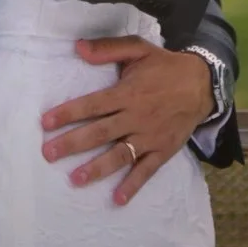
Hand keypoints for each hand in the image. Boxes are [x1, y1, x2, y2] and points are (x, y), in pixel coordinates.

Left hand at [40, 37, 213, 205]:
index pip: (93, 105)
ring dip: (98, 168)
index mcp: (127, 93)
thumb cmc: (164, 66)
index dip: (68, 113)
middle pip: (100, 132)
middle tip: (49, 153)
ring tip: (76, 179)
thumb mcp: (139, 49)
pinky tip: (118, 199)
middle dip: (73, 143)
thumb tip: (78, 48)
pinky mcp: (163, 150)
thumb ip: (109, 48)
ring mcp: (149, 136)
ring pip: (120, 154)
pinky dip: (133, 185)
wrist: (202, 83)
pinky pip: (147, 170)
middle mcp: (136, 116)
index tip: (45, 122)